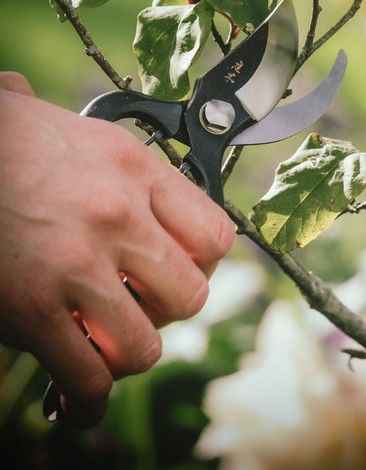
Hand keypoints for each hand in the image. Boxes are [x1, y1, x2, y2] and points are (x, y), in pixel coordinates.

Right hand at [0, 72, 233, 426]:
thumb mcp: (62, 124)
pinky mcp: (35, 308)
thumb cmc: (0, 137)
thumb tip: (33, 95)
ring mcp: (79, 264)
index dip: (202, 267)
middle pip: (189, 297)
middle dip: (164, 313)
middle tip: (137, 308)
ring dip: (126, 355)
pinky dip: (85, 399)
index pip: (214, 236)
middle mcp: (119, 215)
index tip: (178, 272)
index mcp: (135, 169)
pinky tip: (76, 398)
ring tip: (103, 346)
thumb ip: (98, 145)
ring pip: (144, 346)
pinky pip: (86, 377)